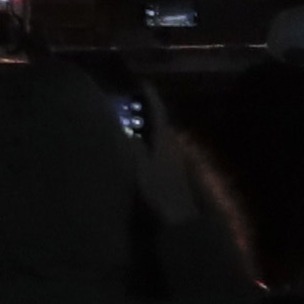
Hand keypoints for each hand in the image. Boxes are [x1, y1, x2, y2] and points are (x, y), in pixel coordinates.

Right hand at [131, 87, 204, 225]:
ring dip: (148, 127)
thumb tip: (125, 131)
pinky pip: (160, 148)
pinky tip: (140, 150)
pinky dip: (150, 142)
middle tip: (130, 101)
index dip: (150, 96)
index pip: (157, 111)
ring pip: (161, 135)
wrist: (179, 220)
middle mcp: (172, 145)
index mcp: (164, 140)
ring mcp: (175, 158)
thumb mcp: (139, 170)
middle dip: (147, 110)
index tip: (141, 83)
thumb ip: (132, 150)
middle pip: (160, 122)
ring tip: (130, 123)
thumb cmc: (157, 194)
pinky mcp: (174, 172)